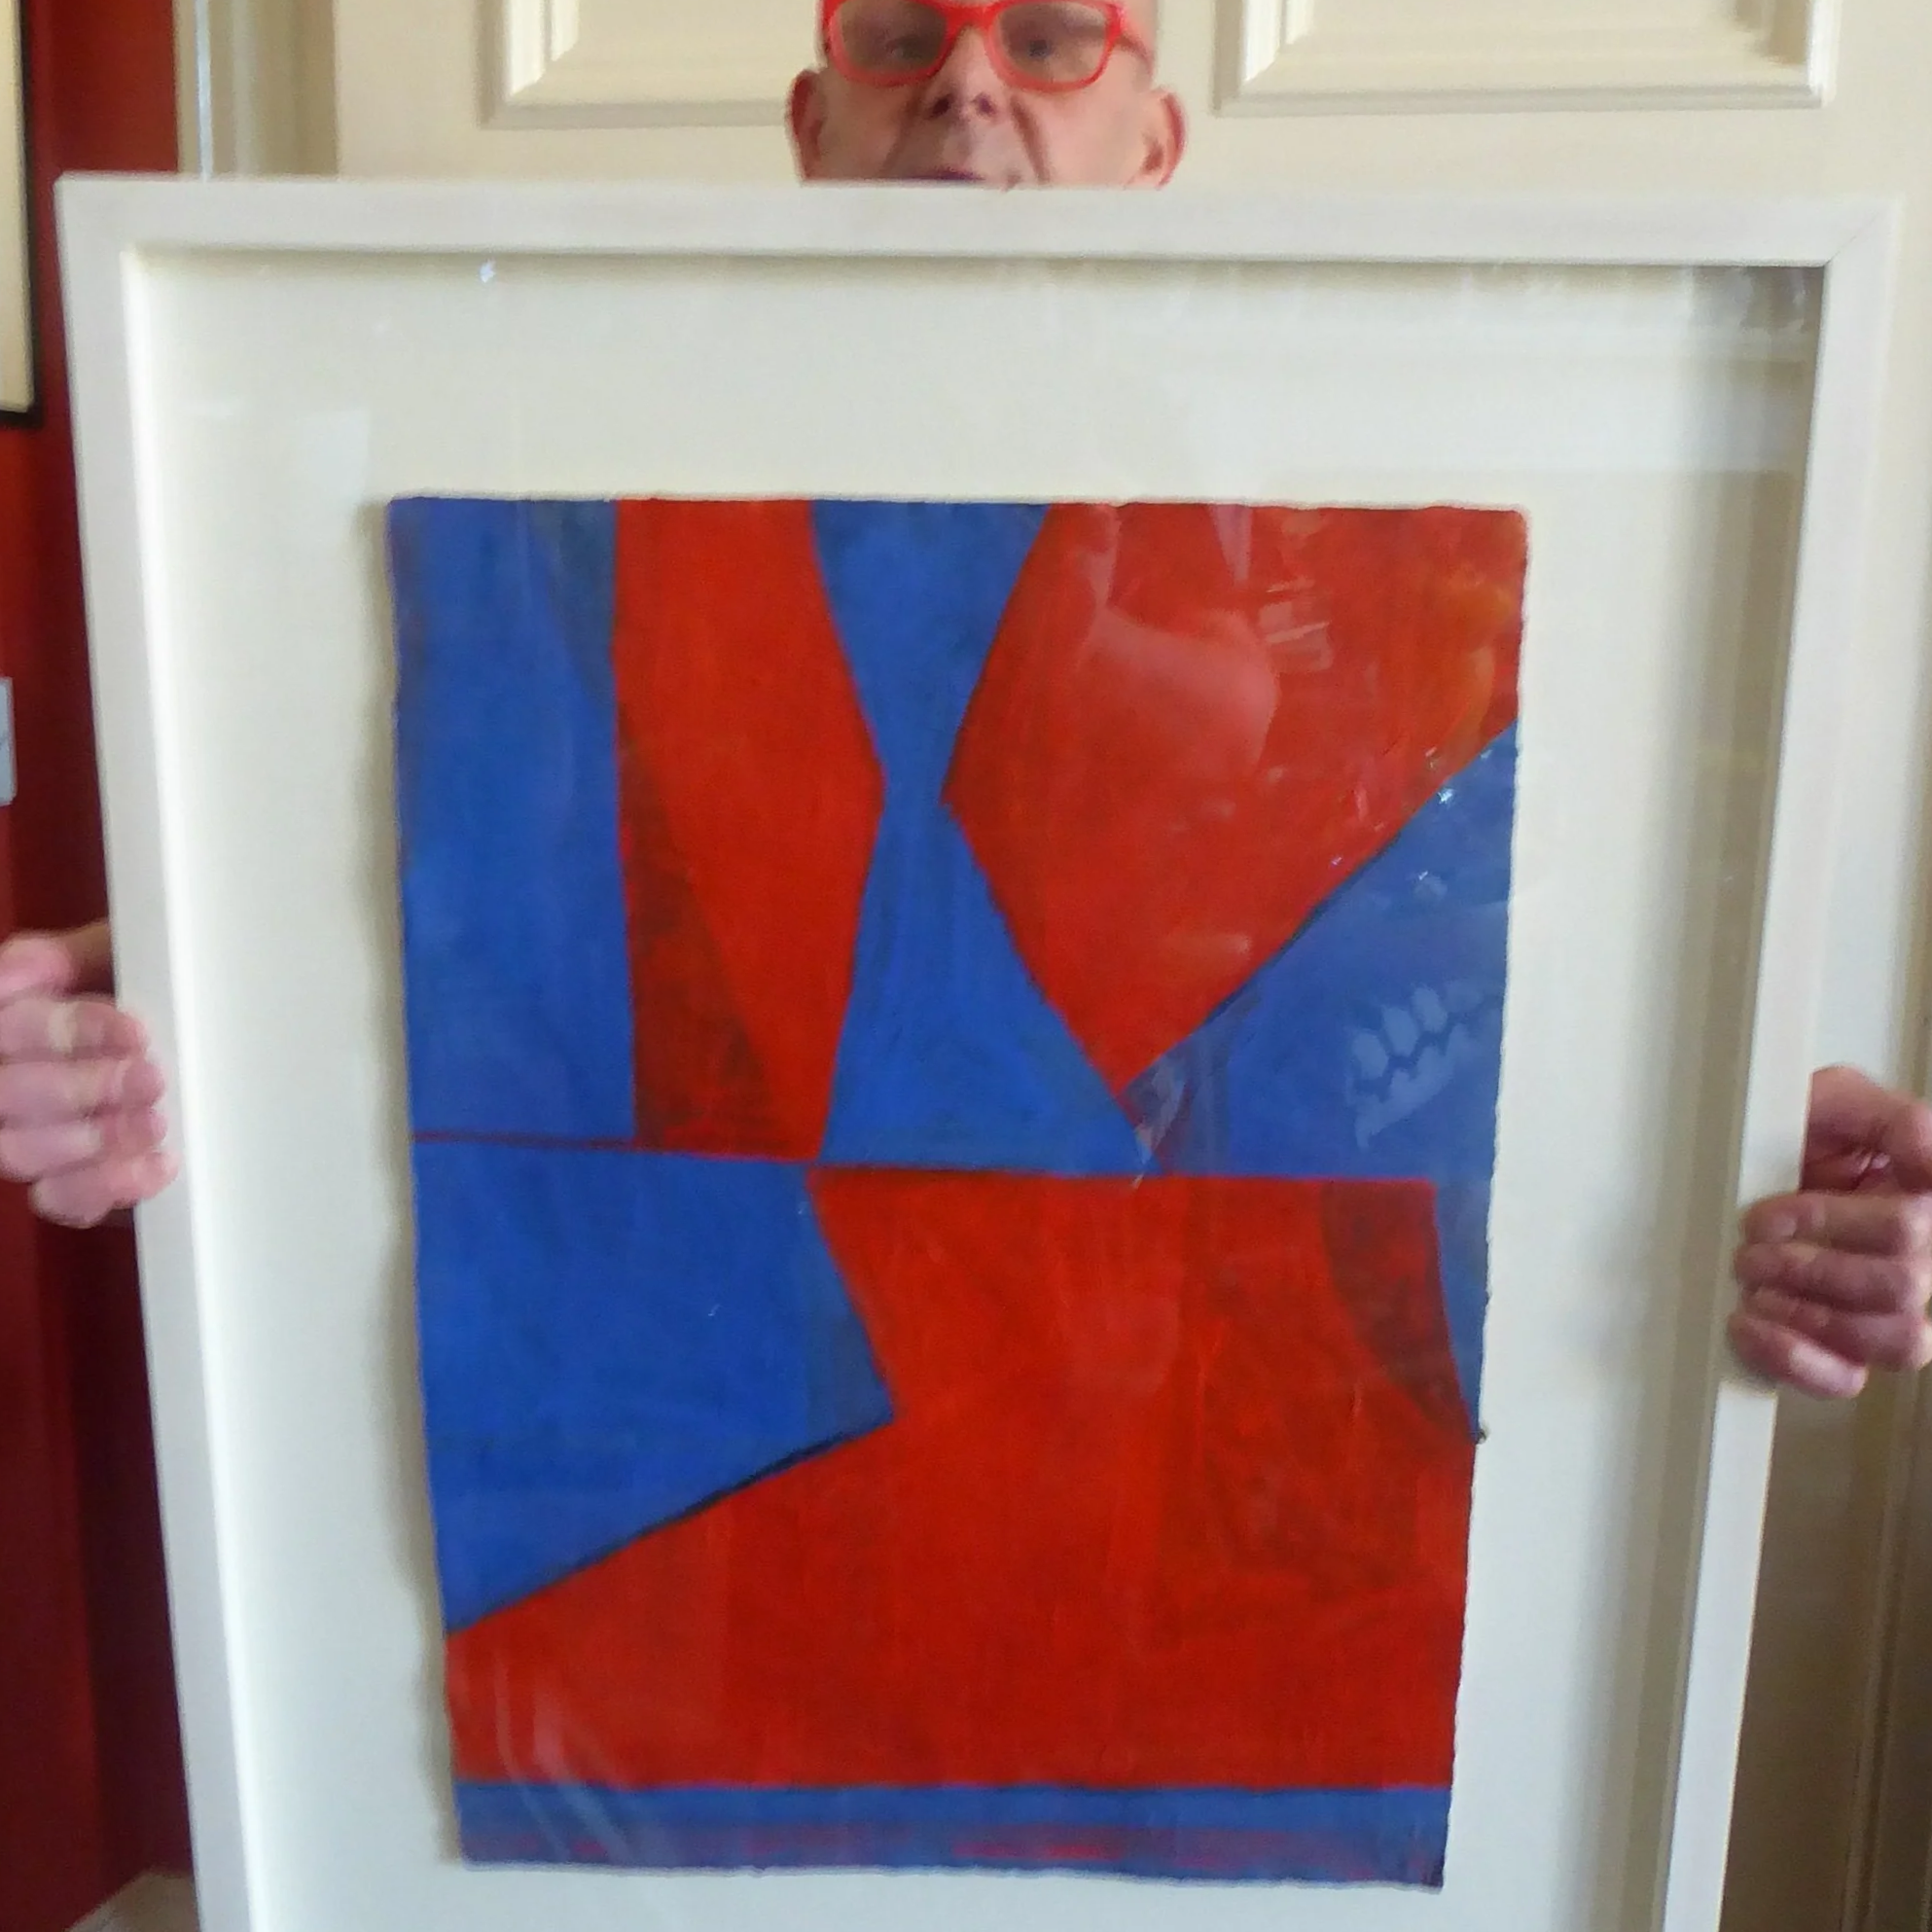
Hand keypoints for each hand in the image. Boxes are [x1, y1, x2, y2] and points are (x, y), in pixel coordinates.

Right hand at [0, 921, 175, 1226]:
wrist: (210, 1055)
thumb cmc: (159, 994)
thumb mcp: (127, 957)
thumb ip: (76, 956)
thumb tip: (13, 969)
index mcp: (17, 1022)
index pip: (10, 1029)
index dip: (67, 1031)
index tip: (135, 1031)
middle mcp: (11, 1080)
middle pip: (10, 1093)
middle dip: (85, 1086)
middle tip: (151, 1078)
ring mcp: (30, 1137)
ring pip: (20, 1150)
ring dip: (94, 1137)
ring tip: (156, 1122)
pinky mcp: (67, 1185)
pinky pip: (59, 1200)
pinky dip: (106, 1185)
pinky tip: (157, 1165)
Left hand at [1730, 1065, 1931, 1398]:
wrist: (1749, 1162)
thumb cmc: (1801, 1131)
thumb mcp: (1839, 1100)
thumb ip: (1894, 1119)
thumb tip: (1929, 1151)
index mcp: (1921, 1203)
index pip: (1907, 1228)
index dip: (1830, 1223)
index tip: (1764, 1214)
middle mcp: (1917, 1261)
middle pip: (1901, 1286)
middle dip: (1811, 1268)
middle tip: (1750, 1251)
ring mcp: (1886, 1311)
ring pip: (1894, 1340)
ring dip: (1811, 1315)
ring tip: (1753, 1288)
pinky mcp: (1846, 1348)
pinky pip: (1846, 1379)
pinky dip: (1797, 1360)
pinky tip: (1750, 1327)